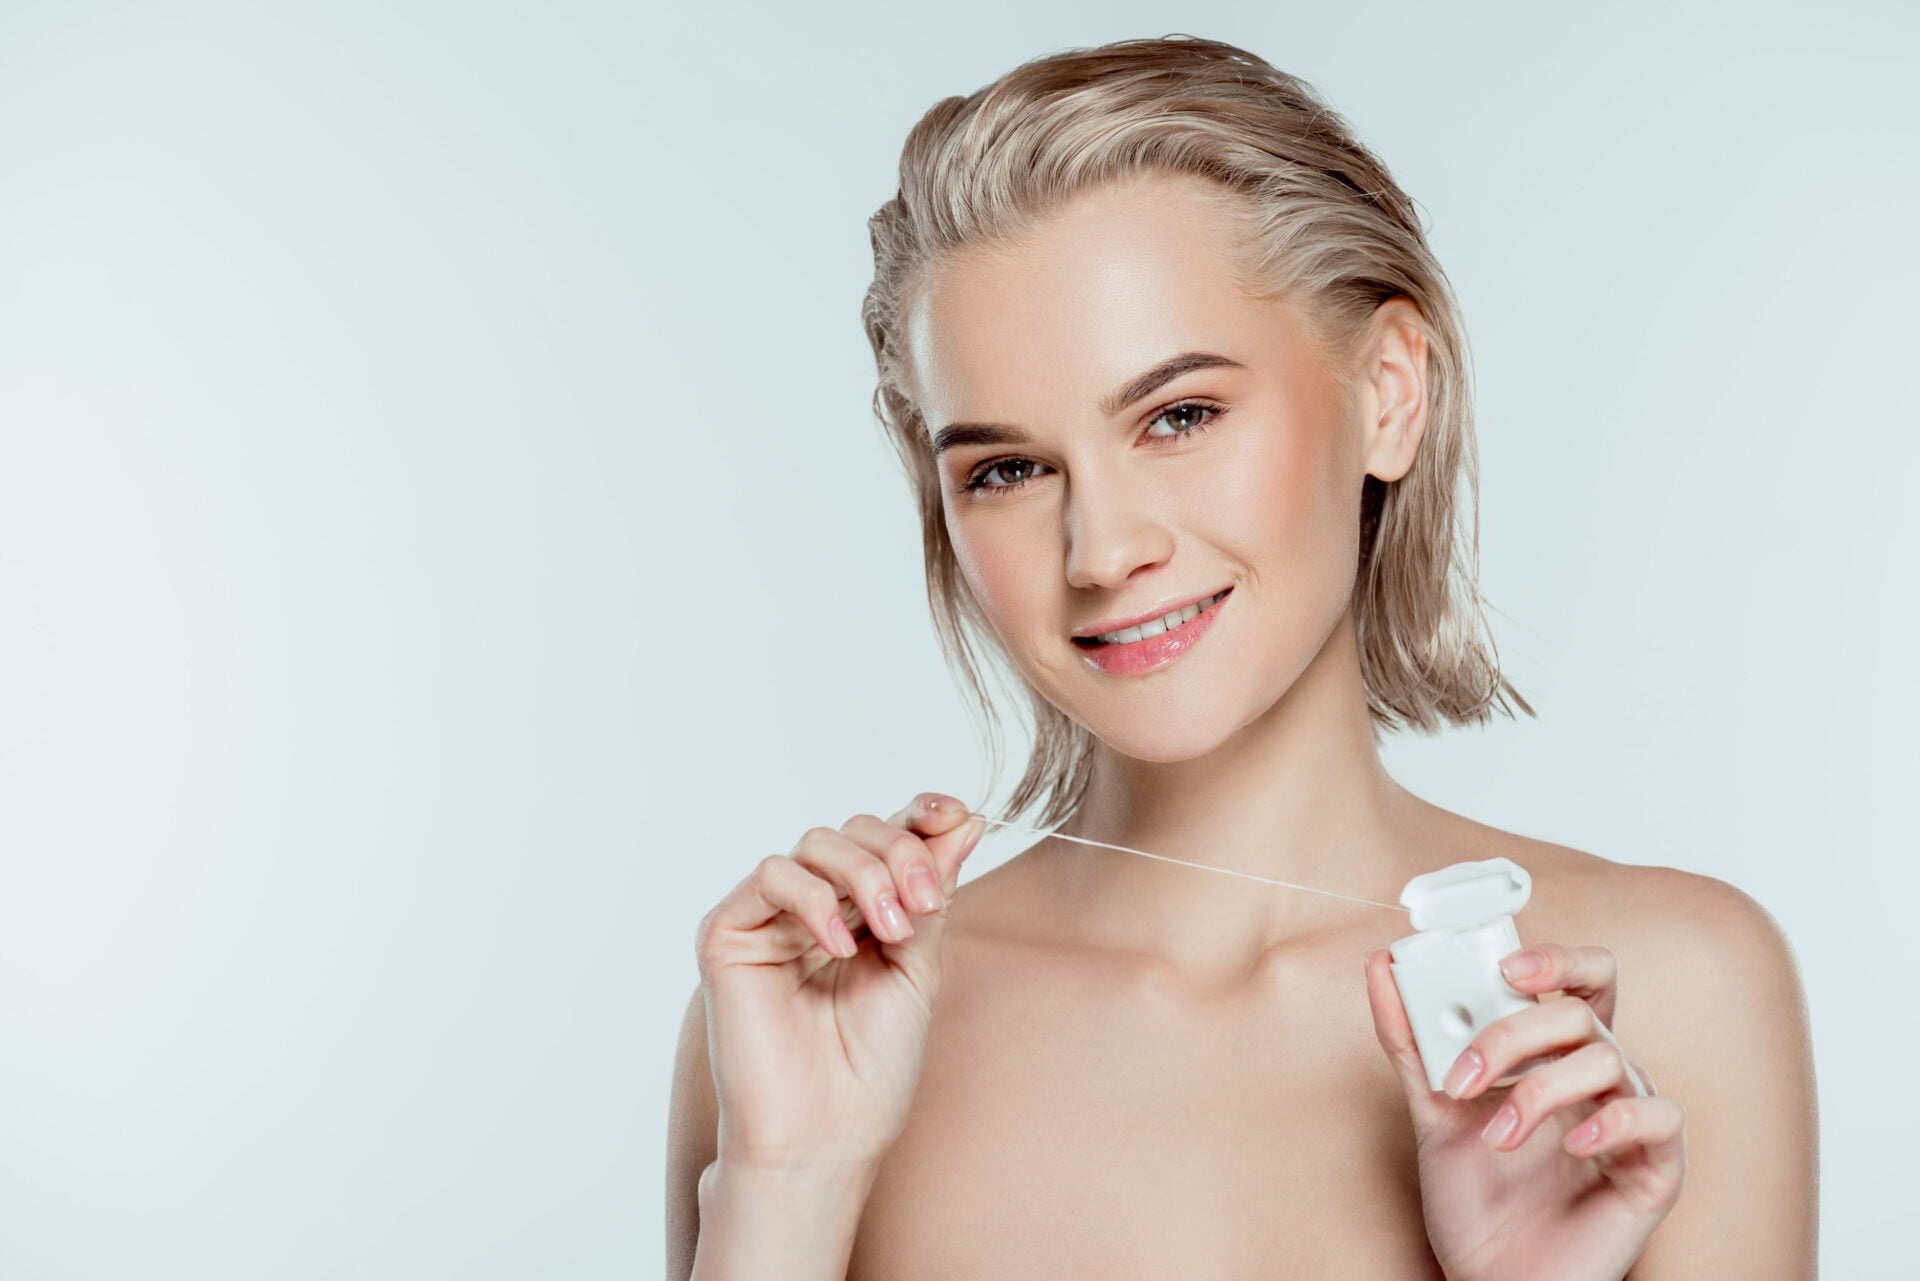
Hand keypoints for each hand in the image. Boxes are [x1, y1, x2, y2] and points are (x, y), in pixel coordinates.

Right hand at [695, 794, 985, 1174]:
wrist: (826, 1135)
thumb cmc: (871, 1067)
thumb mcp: (920, 966)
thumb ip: (933, 893)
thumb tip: (967, 819)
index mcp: (858, 912)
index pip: (884, 837)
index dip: (919, 815)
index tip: (956, 812)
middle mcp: (812, 906)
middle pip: (855, 831)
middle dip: (901, 854)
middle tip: (927, 903)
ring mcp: (768, 917)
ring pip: (816, 843)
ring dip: (866, 875)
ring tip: (892, 932)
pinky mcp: (728, 934)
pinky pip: (771, 876)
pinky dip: (812, 899)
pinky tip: (839, 946)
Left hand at [1364, 941, 1687, 1280]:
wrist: (1491, 1278)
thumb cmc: (1473, 1196)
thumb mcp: (1432, 1108)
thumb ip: (1410, 1039)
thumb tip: (1381, 964)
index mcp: (1553, 1054)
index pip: (1577, 979)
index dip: (1555, 958)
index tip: (1504, 968)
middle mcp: (1597, 1076)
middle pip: (1582, 1012)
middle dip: (1518, 1033)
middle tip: (1471, 1067)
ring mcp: (1629, 1118)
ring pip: (1608, 1060)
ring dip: (1540, 1091)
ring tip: (1497, 1136)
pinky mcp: (1656, 1166)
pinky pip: (1658, 1117)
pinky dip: (1615, 1120)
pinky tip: (1572, 1144)